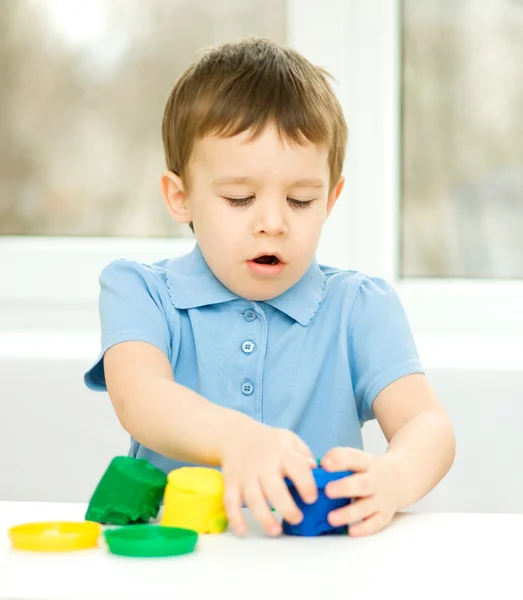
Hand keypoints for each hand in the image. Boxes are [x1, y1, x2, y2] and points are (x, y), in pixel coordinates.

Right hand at [220, 419, 317, 535]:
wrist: (237, 435)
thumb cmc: (269, 441)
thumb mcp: (290, 439)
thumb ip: (304, 453)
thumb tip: (315, 469)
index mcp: (281, 453)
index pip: (297, 468)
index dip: (306, 485)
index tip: (311, 498)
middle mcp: (263, 464)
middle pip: (275, 489)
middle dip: (287, 508)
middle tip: (297, 518)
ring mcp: (245, 475)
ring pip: (254, 499)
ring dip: (265, 518)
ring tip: (276, 530)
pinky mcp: (231, 482)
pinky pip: (230, 502)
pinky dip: (235, 518)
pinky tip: (243, 531)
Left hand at [321, 447, 399, 536]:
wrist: (399, 480)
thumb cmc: (367, 471)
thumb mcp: (357, 459)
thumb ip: (336, 461)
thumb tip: (310, 466)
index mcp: (365, 463)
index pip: (353, 458)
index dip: (339, 460)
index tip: (324, 464)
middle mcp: (374, 480)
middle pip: (361, 483)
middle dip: (344, 487)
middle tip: (328, 490)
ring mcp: (380, 499)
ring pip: (366, 506)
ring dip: (348, 513)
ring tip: (331, 518)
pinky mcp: (384, 515)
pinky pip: (375, 523)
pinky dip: (363, 528)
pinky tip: (351, 530)